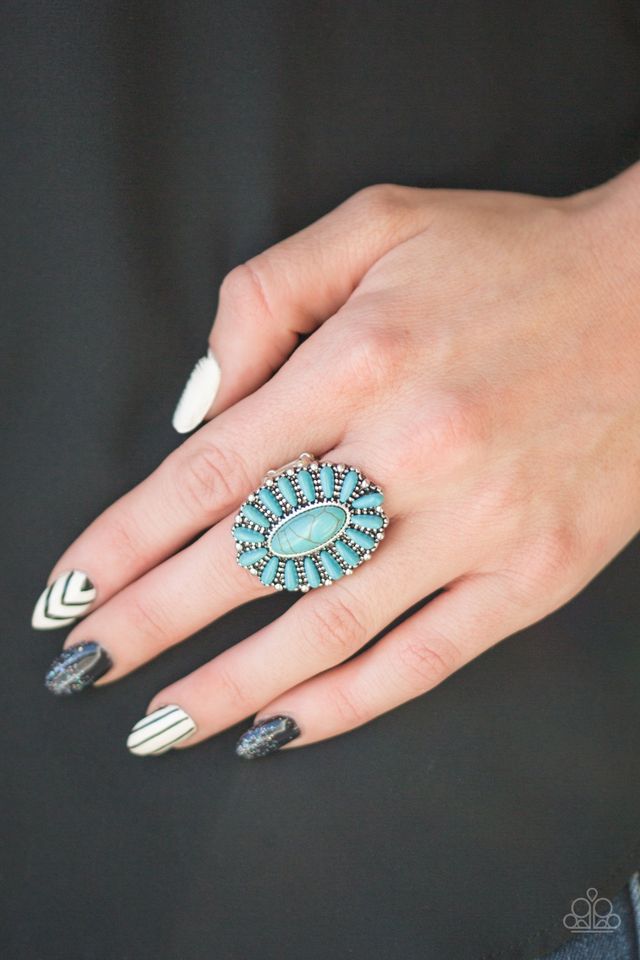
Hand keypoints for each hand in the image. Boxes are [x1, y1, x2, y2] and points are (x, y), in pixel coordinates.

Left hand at [36, 167, 639, 757]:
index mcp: (362, 359)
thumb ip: (265, 296)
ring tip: (161, 722)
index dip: (129, 539)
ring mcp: (479, 522)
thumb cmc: (514, 258)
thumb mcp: (378, 224)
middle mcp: (414, 446)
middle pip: (248, 558)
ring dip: (230, 683)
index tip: (73, 590)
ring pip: (327, 625)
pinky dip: (345, 702)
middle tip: (82, 667)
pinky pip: (425, 657)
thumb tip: (199, 403)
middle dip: (151, 622)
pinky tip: (281, 726)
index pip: (210, 471)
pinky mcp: (533, 572)